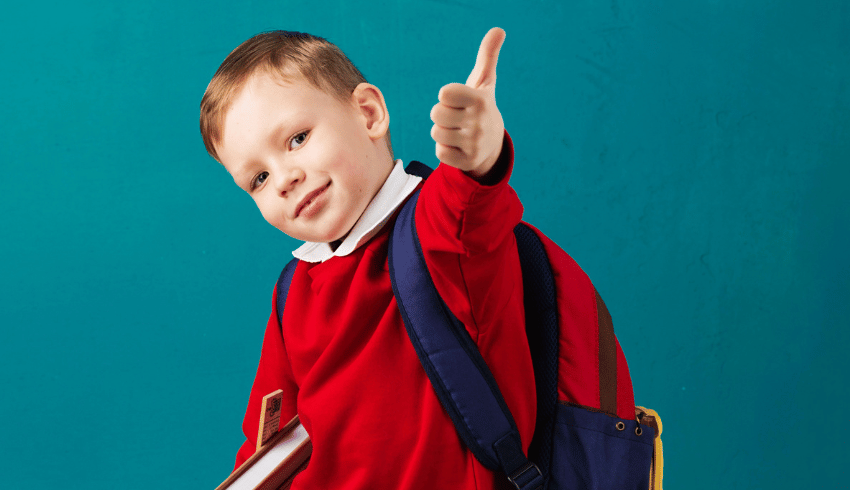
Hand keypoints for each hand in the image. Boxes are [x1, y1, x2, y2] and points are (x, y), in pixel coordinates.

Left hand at [430, 27, 505, 178]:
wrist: (494, 144)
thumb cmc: (481, 107)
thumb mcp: (485, 82)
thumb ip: (487, 56)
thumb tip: (498, 29)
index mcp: (481, 100)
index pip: (444, 93)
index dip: (446, 96)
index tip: (457, 100)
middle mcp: (479, 122)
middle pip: (436, 113)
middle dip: (441, 114)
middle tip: (455, 117)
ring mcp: (474, 143)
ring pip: (435, 133)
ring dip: (441, 132)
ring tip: (455, 131)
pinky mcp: (467, 161)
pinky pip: (440, 153)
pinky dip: (444, 150)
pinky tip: (457, 146)